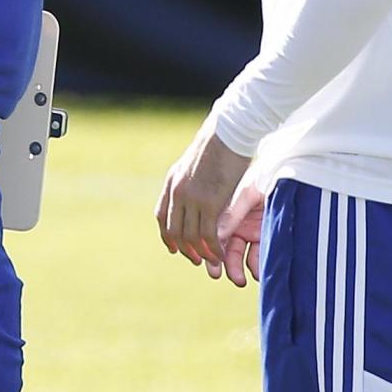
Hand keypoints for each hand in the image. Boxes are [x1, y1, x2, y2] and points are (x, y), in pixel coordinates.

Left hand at [156, 126, 249, 266]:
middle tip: (197, 260)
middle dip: (185, 249)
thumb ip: (189, 180)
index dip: (167, 237)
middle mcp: (178, 191)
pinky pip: (208, 234)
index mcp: (172, 181)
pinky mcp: (211, 202)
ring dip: (200, 252)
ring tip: (212, 260)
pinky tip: (220, 253)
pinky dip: (213, 248)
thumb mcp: (194, 162)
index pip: (161, 217)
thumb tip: (192, 191)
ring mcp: (193, 198)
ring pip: (190, 236)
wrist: (230, 131)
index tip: (176, 249)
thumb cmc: (220, 144)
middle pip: (174, 231)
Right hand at [205, 181, 264, 286]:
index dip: (208, 249)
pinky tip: (257, 273)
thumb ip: (231, 215)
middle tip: (217, 275)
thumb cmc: (262, 177)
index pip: (211, 233)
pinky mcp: (264, 234)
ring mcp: (249, 229)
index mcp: (223, 208)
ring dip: (237, 268)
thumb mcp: (245, 195)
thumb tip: (214, 237)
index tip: (209, 263)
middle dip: (220, 263)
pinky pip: (258, 254)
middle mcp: (235, 221)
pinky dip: (257, 265)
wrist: (287, 172)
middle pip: (224, 247)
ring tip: (239, 281)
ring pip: (239, 254)